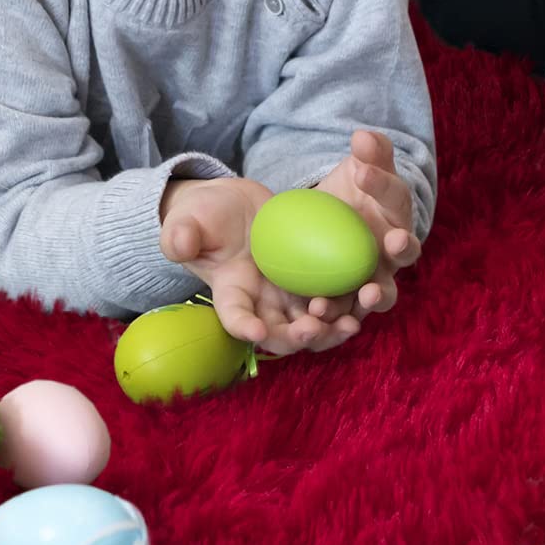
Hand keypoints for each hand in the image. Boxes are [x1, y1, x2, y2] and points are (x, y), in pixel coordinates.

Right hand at [159, 176, 362, 354]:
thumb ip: (181, 235)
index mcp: (229, 294)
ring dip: (329, 329)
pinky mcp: (311, 277)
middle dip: (297, 337)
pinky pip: (333, 297)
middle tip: (313, 329)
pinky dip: (348, 302)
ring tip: (349, 323)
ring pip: (311, 323)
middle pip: (280, 333)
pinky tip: (367, 295)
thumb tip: (178, 243)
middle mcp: (261, 303)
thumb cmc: (205, 217)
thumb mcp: (189, 222)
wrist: (233, 208)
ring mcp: (287, 294)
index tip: (256, 330)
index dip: (244, 326)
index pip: (234, 317)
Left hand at [314, 129, 421, 318]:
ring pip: (384, 293)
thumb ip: (371, 150)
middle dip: (403, 248)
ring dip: (377, 295)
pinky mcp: (351, 301)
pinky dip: (339, 316)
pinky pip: (349, 313)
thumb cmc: (357, 191)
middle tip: (396, 241)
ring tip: (367, 294)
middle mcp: (394, 250)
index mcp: (398, 211)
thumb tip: (362, 135)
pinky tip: (319, 312)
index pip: (394, 196)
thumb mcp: (365, 164)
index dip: (381, 184)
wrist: (339, 222)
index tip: (362, 172)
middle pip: (406, 253)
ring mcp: (376, 278)